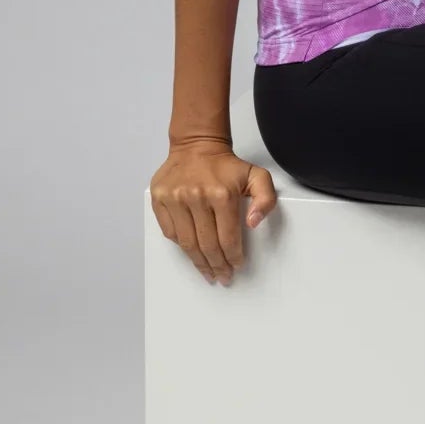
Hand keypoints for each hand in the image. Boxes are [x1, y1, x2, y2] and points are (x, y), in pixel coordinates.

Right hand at [150, 140, 277, 284]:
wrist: (197, 146)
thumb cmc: (227, 166)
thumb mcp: (257, 175)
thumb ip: (265, 199)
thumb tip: (253, 223)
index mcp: (222, 194)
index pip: (228, 237)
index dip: (233, 256)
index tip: (236, 266)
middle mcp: (197, 197)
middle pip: (207, 244)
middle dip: (217, 265)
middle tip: (222, 277)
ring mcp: (175, 199)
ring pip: (187, 242)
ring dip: (198, 262)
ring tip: (207, 273)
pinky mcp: (159, 199)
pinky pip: (170, 232)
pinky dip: (181, 246)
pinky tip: (191, 253)